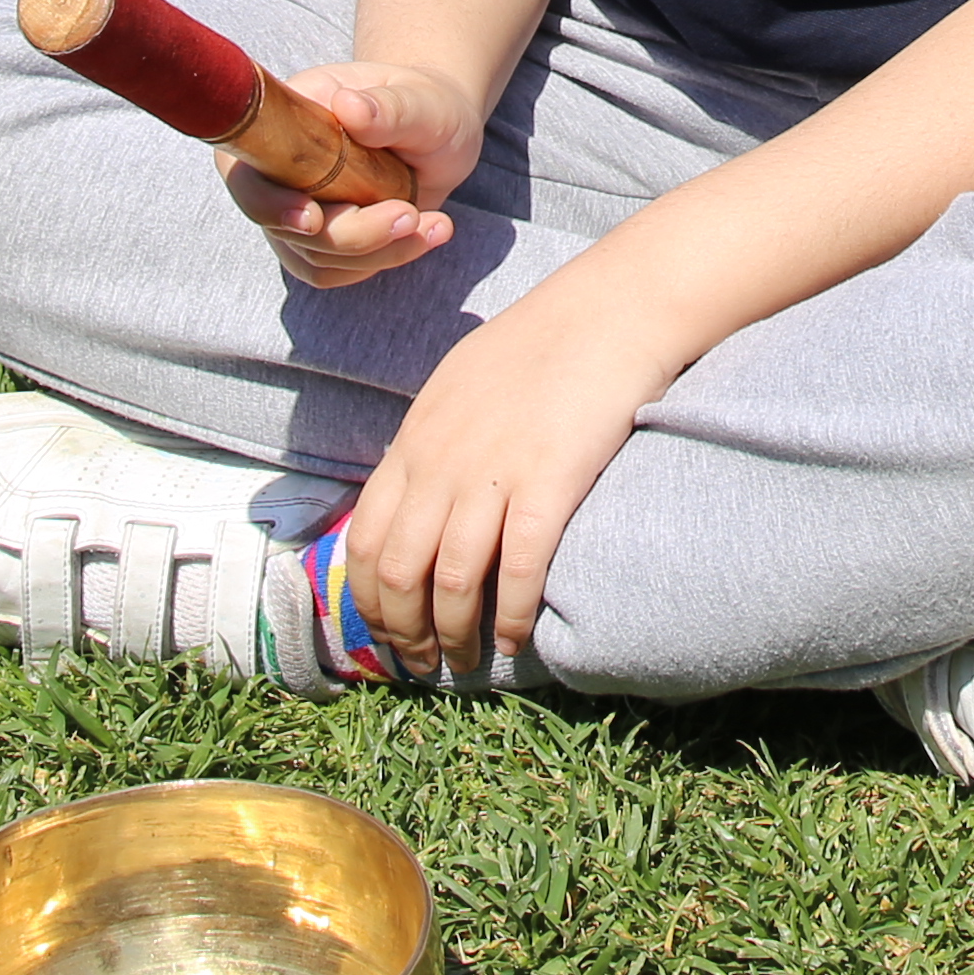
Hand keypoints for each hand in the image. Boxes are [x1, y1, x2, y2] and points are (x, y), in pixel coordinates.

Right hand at [234, 54, 488, 287]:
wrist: (440, 128)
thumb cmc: (425, 103)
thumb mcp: (418, 100)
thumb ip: (388, 107)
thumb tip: (348, 106)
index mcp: (284, 119)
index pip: (244, 170)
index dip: (268, 203)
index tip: (312, 217)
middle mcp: (278, 169)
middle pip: (284, 227)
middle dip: (350, 234)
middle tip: (410, 215)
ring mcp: (296, 207)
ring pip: (315, 258)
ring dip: (377, 252)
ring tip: (436, 224)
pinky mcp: (322, 238)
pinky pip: (336, 270)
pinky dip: (385, 259)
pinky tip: (429, 234)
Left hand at [337, 286, 669, 676]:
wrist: (609, 311)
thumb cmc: (541, 344)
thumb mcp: (458, 386)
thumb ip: (430, 442)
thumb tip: (412, 491)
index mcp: (415, 441)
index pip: (364, 539)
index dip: (366, 599)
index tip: (383, 629)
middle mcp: (441, 464)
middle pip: (398, 573)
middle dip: (401, 632)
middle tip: (420, 663)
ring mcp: (492, 476)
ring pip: (449, 583)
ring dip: (451, 636)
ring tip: (464, 662)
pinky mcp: (547, 485)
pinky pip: (515, 571)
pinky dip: (508, 616)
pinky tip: (512, 639)